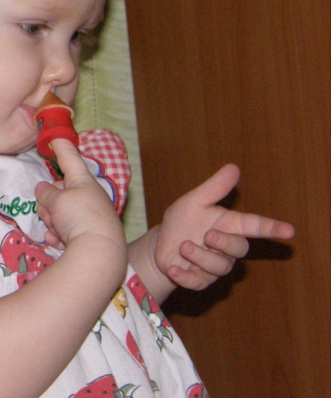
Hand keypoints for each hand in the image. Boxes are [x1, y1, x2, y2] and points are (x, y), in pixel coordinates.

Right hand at [35, 138, 125, 252]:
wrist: (98, 254)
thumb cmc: (79, 218)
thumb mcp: (57, 201)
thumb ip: (46, 193)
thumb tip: (43, 188)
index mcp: (84, 182)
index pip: (70, 159)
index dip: (61, 147)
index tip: (55, 136)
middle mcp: (88, 197)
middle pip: (60, 191)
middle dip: (49, 202)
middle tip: (51, 212)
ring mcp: (88, 218)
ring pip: (58, 213)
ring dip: (52, 221)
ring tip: (56, 230)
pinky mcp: (86, 237)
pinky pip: (64, 231)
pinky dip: (58, 236)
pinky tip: (58, 242)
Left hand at [146, 164, 294, 293]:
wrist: (160, 244)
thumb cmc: (181, 221)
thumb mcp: (193, 202)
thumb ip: (214, 188)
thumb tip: (234, 167)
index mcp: (229, 225)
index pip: (255, 225)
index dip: (272, 228)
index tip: (289, 230)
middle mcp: (226, 247)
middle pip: (239, 248)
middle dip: (225, 242)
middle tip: (208, 236)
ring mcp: (215, 266)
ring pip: (220, 267)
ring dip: (199, 256)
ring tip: (183, 246)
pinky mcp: (200, 280)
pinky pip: (198, 282)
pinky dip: (185, 276)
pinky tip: (173, 268)